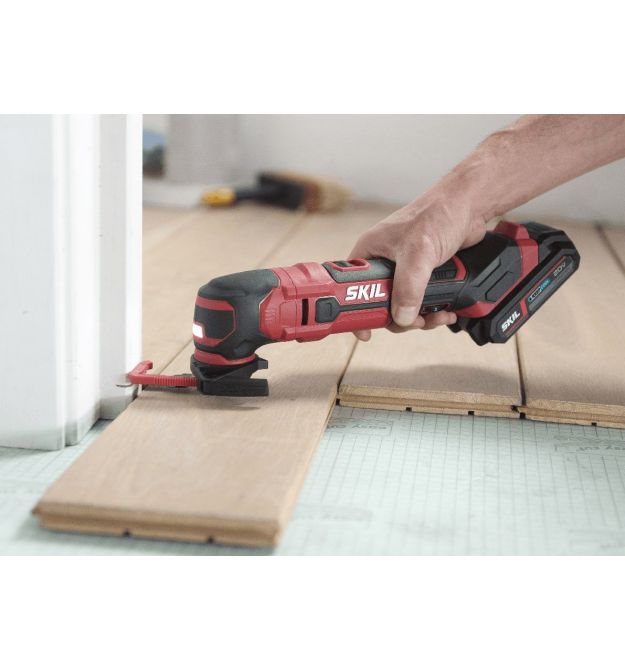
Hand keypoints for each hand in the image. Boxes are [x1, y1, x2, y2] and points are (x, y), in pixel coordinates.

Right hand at [348, 192, 486, 340]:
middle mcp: (383, 263)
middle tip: (411, 323)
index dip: (355, 311)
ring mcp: (403, 270)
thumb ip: (408, 287)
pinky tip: (445, 311)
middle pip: (379, 303)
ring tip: (434, 317)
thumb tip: (402, 317)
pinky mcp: (422, 276)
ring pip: (402, 306)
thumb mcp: (418, 253)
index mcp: (370, 252)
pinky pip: (421, 301)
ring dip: (420, 318)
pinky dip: (432, 312)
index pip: (351, 287)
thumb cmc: (437, 214)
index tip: (365, 331)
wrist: (468, 207)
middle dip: (397, 318)